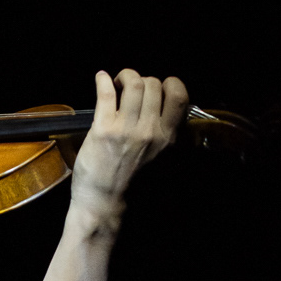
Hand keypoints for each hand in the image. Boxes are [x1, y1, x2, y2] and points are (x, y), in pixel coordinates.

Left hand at [72, 69, 189, 210]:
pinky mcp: (103, 129)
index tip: (159, 86)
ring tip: (118, 83)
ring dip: (125, 76)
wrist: (105, 203)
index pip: (179, 96)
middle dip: (143, 79)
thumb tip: (164, 109)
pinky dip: (103, 80)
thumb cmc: (131, 184)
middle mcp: (151, 131)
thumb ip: (165, 135)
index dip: (169, 83)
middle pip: (153, 84)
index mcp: (167, 138)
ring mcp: (127, 129)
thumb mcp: (160, 159)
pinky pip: (107, 93)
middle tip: (132, 86)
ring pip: (134, 84)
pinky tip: (101, 79)